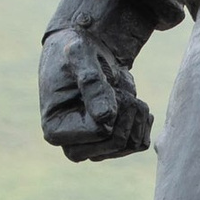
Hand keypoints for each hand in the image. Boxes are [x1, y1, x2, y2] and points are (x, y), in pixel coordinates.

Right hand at [40, 24, 153, 161]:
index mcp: (55, 130)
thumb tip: (106, 118)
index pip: (99, 131)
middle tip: (122, 89)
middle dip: (128, 112)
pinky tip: (135, 103)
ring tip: (127, 92)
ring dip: (137, 114)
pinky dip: (144, 121)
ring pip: (131, 144)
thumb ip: (91, 83)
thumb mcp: (80, 56)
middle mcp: (73, 146)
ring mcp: (93, 148)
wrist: (84, 54)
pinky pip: (140, 143)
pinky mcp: (110, 145)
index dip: (112, 106)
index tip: (106, 84)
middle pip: (117, 143)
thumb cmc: (76, 51)